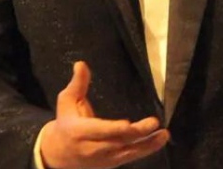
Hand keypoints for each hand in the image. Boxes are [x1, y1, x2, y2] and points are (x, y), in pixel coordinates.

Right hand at [39, 61, 169, 168]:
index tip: (128, 124)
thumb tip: (81, 64)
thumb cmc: (66, 123)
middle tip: (154, 122)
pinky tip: (160, 140)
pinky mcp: (112, 163)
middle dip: (136, 134)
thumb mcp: (67, 102)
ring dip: (148, 144)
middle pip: (117, 142)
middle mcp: (93, 148)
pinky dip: (147, 150)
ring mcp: (104, 159)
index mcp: (80, 132)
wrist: (59, 155)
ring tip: (164, 134)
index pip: (99, 131)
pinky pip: (131, 157)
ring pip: (128, 152)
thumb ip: (77, 84)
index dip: (114, 129)